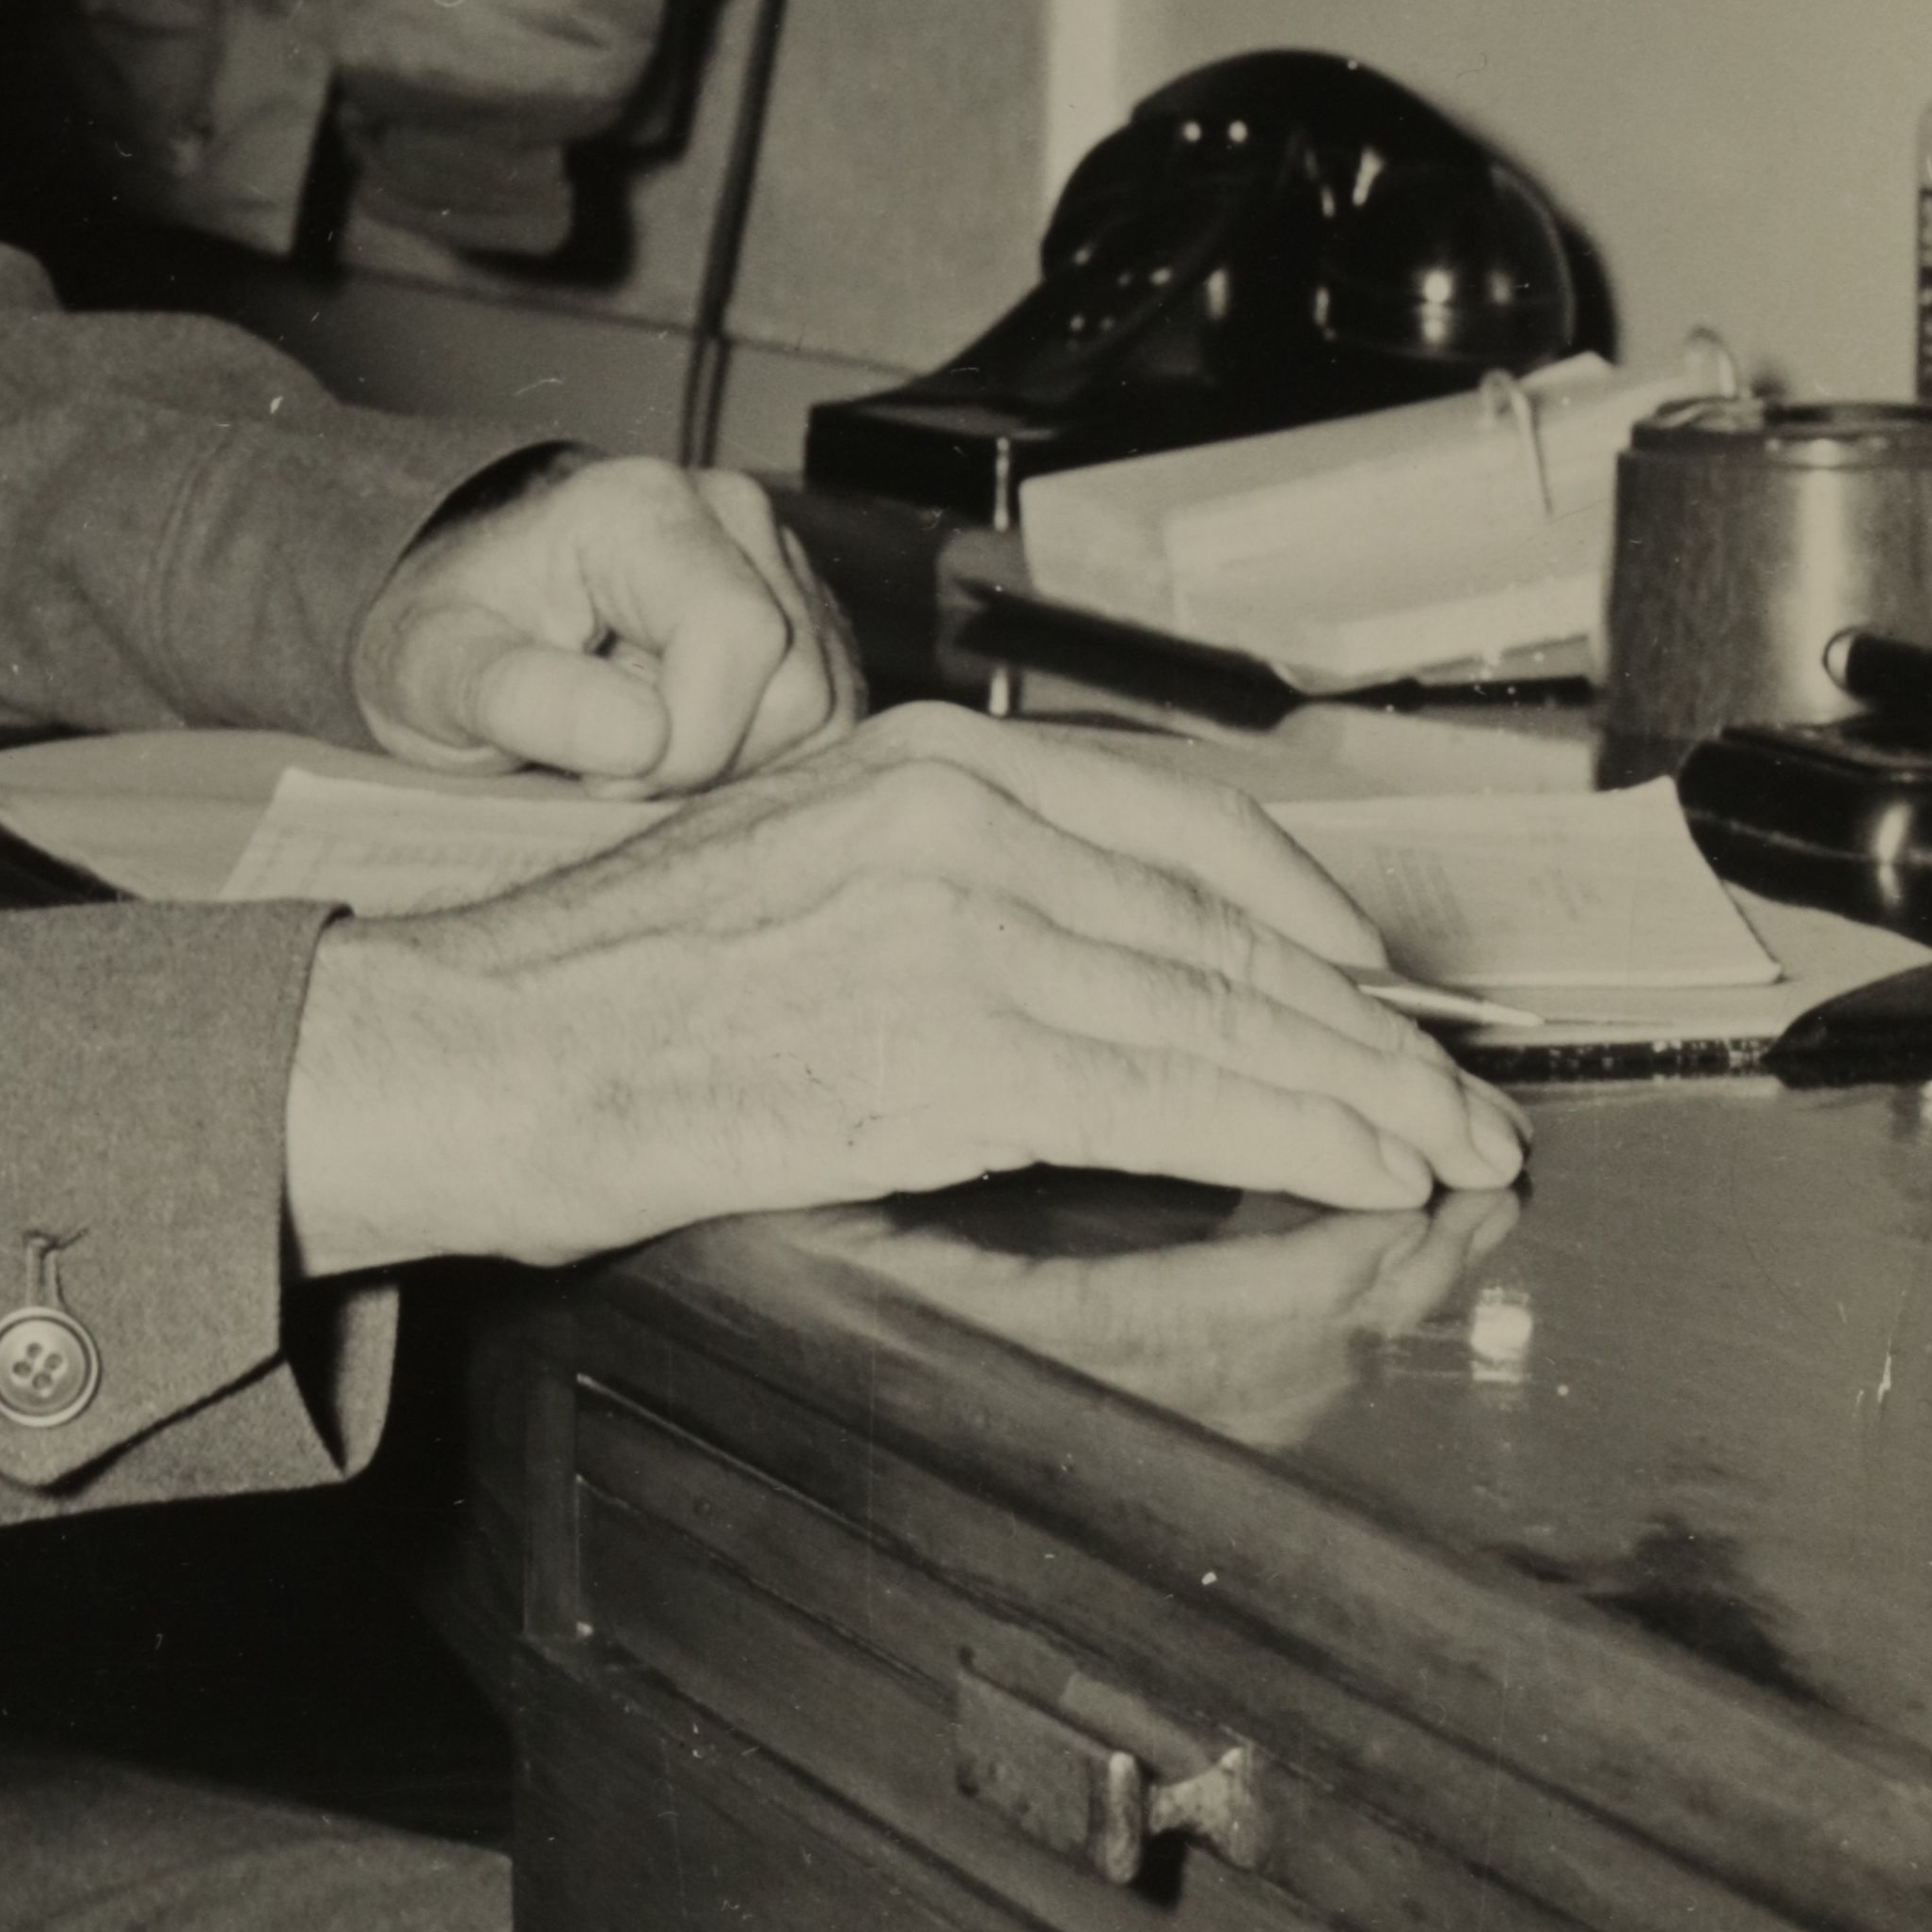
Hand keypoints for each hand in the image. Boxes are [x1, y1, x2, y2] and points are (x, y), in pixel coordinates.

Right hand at [280, 702, 1527, 1275]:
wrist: (473, 1047)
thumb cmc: (600, 991)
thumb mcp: (789, 869)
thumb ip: (940, 888)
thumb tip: (1082, 969)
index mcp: (920, 760)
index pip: (1180, 829)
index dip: (1310, 917)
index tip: (1382, 981)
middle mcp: (957, 821)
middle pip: (1226, 930)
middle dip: (1367, 1027)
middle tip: (1459, 1095)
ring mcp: (961, 931)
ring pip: (1223, 1015)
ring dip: (1362, 1096)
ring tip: (1444, 1151)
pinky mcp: (951, 1051)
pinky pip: (1172, 1095)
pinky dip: (1290, 1137)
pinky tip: (1360, 1170)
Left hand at [350, 452, 855, 789]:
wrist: (475, 612)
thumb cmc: (453, 640)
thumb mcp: (437, 673)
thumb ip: (522, 697)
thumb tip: (644, 739)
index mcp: (643, 508)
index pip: (739, 639)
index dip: (686, 741)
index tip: (598, 775)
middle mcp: (734, 517)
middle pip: (797, 688)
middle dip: (705, 763)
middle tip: (610, 770)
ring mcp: (783, 565)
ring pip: (825, 714)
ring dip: (733, 768)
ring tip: (638, 751)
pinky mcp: (810, 620)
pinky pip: (829, 723)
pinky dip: (758, 762)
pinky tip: (682, 745)